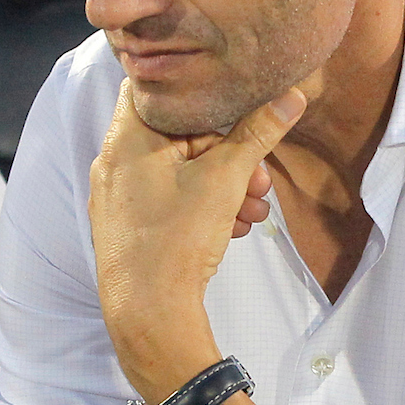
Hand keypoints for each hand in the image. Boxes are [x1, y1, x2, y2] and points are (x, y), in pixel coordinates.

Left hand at [87, 83, 304, 400]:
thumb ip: (257, 133)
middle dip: (228, 156)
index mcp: (126, 139)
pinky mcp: (130, 227)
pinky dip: (204, 208)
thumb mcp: (226, 179)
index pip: (154, 89)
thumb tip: (289, 96)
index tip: (229, 103)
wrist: (150, 315)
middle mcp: (115, 164)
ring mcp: (120, 198)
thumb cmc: (175, 242)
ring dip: (224, 187)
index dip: (194, 91)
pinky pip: (170, 202)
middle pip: (178, 137)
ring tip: (254, 211)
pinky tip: (235, 228)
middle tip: (259, 180)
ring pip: (180, 173)